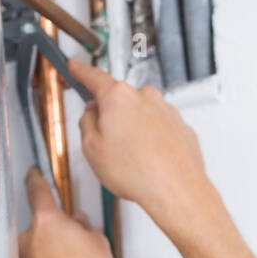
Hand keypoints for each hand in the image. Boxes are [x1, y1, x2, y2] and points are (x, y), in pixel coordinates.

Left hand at [18, 167, 115, 257]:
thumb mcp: (99, 245)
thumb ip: (88, 229)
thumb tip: (83, 226)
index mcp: (46, 220)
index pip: (38, 190)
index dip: (37, 179)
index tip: (34, 174)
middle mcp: (27, 238)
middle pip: (42, 226)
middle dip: (58, 234)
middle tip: (77, 247)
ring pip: (39, 252)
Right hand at [69, 58, 211, 240]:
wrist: (176, 190)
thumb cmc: (138, 172)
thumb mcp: (92, 149)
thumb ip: (87, 123)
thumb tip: (92, 114)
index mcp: (118, 97)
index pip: (93, 77)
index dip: (80, 72)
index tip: (75, 67)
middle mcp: (145, 97)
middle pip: (119, 101)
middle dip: (112, 119)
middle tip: (108, 145)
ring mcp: (166, 111)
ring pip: (141, 116)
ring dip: (134, 133)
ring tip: (133, 160)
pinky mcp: (181, 127)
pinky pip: (159, 130)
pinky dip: (153, 142)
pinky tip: (149, 162)